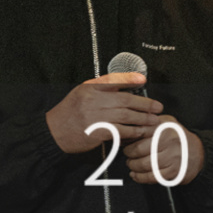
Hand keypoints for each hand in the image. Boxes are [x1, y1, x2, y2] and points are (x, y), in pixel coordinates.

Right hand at [45, 72, 163, 152]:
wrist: (54, 132)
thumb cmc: (70, 112)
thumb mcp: (81, 93)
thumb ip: (101, 88)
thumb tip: (125, 86)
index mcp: (90, 88)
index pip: (113, 80)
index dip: (130, 79)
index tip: (143, 80)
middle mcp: (94, 101)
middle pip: (125, 100)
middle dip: (145, 104)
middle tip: (158, 106)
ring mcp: (96, 117)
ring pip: (126, 116)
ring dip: (143, 119)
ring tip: (154, 120)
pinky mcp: (98, 132)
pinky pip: (121, 131)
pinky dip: (133, 131)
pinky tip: (140, 132)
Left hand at [123, 114, 203, 184]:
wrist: (198, 153)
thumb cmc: (179, 138)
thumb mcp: (167, 123)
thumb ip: (149, 123)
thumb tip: (128, 127)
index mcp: (165, 127)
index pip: (139, 132)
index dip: (128, 138)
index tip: (124, 140)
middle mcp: (169, 140)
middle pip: (139, 149)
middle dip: (128, 154)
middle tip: (127, 154)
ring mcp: (172, 157)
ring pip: (143, 164)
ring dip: (133, 166)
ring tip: (132, 164)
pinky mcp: (173, 171)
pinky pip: (151, 176)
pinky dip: (140, 177)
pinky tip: (136, 174)